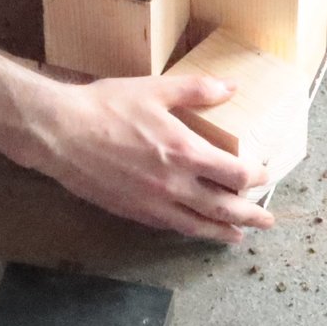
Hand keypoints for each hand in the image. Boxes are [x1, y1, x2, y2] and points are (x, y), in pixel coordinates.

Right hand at [23, 76, 274, 243]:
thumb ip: (196, 90)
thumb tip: (231, 88)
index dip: (254, 176)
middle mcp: (174, 184)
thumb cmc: (106, 107)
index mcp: (185, 152)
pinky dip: (190, 231)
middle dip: (249, 215)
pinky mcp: (133, 212)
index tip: (263, 175)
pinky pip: (170, 226)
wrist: (61, 134)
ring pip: (198, 225)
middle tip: (266, 220)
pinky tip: (195, 230)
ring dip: (223, 231)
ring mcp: (153, 203)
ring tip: (238, 237)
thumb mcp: (155, 89)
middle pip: (223, 207)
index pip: (234, 173)